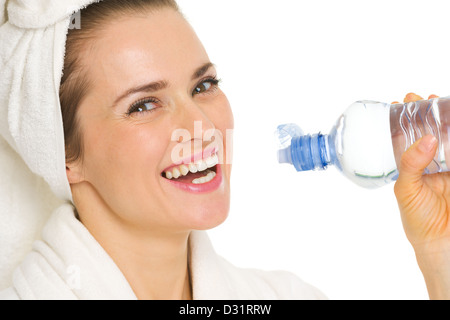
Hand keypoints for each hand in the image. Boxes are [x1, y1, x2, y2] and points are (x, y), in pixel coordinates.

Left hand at [393, 93, 449, 298]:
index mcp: (414, 164)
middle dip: (428, 112)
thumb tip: (425, 138)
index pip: (410, 135)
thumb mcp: (406, 189)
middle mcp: (433, 160)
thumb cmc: (418, 219)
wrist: (441, 242)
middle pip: (432, 129)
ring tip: (438, 102)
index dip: (407, 118)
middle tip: (422, 98)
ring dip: (446, 118)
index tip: (403, 101)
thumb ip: (411, 163)